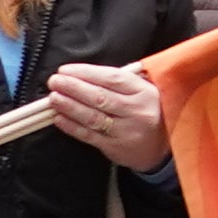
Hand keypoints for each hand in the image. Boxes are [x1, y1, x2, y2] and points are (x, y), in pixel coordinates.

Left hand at [47, 62, 172, 174]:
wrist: (163, 146)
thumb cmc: (147, 110)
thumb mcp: (144, 90)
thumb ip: (118, 81)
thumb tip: (82, 74)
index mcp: (143, 91)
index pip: (112, 78)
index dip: (86, 73)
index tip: (66, 69)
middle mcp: (136, 110)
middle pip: (100, 97)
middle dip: (73, 88)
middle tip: (54, 81)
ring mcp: (126, 131)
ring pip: (93, 117)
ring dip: (70, 106)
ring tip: (53, 98)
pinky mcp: (116, 147)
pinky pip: (90, 136)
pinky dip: (72, 127)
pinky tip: (59, 118)